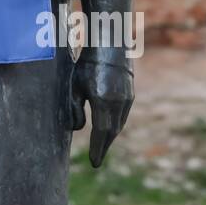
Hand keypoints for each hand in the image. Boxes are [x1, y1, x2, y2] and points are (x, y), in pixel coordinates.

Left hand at [70, 47, 133, 167]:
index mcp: (104, 100)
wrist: (110, 41)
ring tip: (101, 146)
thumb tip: (77, 128)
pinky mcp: (130, 94)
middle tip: (97, 158)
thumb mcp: (75, 83)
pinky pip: (122, 115)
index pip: (101, 132)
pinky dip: (115, 125)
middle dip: (104, 146)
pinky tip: (109, 128)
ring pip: (119, 124)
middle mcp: (119, 102)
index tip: (93, 162)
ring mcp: (127, 98)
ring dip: (110, 136)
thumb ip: (75, 107)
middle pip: (112, 131)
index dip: (97, 149)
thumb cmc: (87, 61)